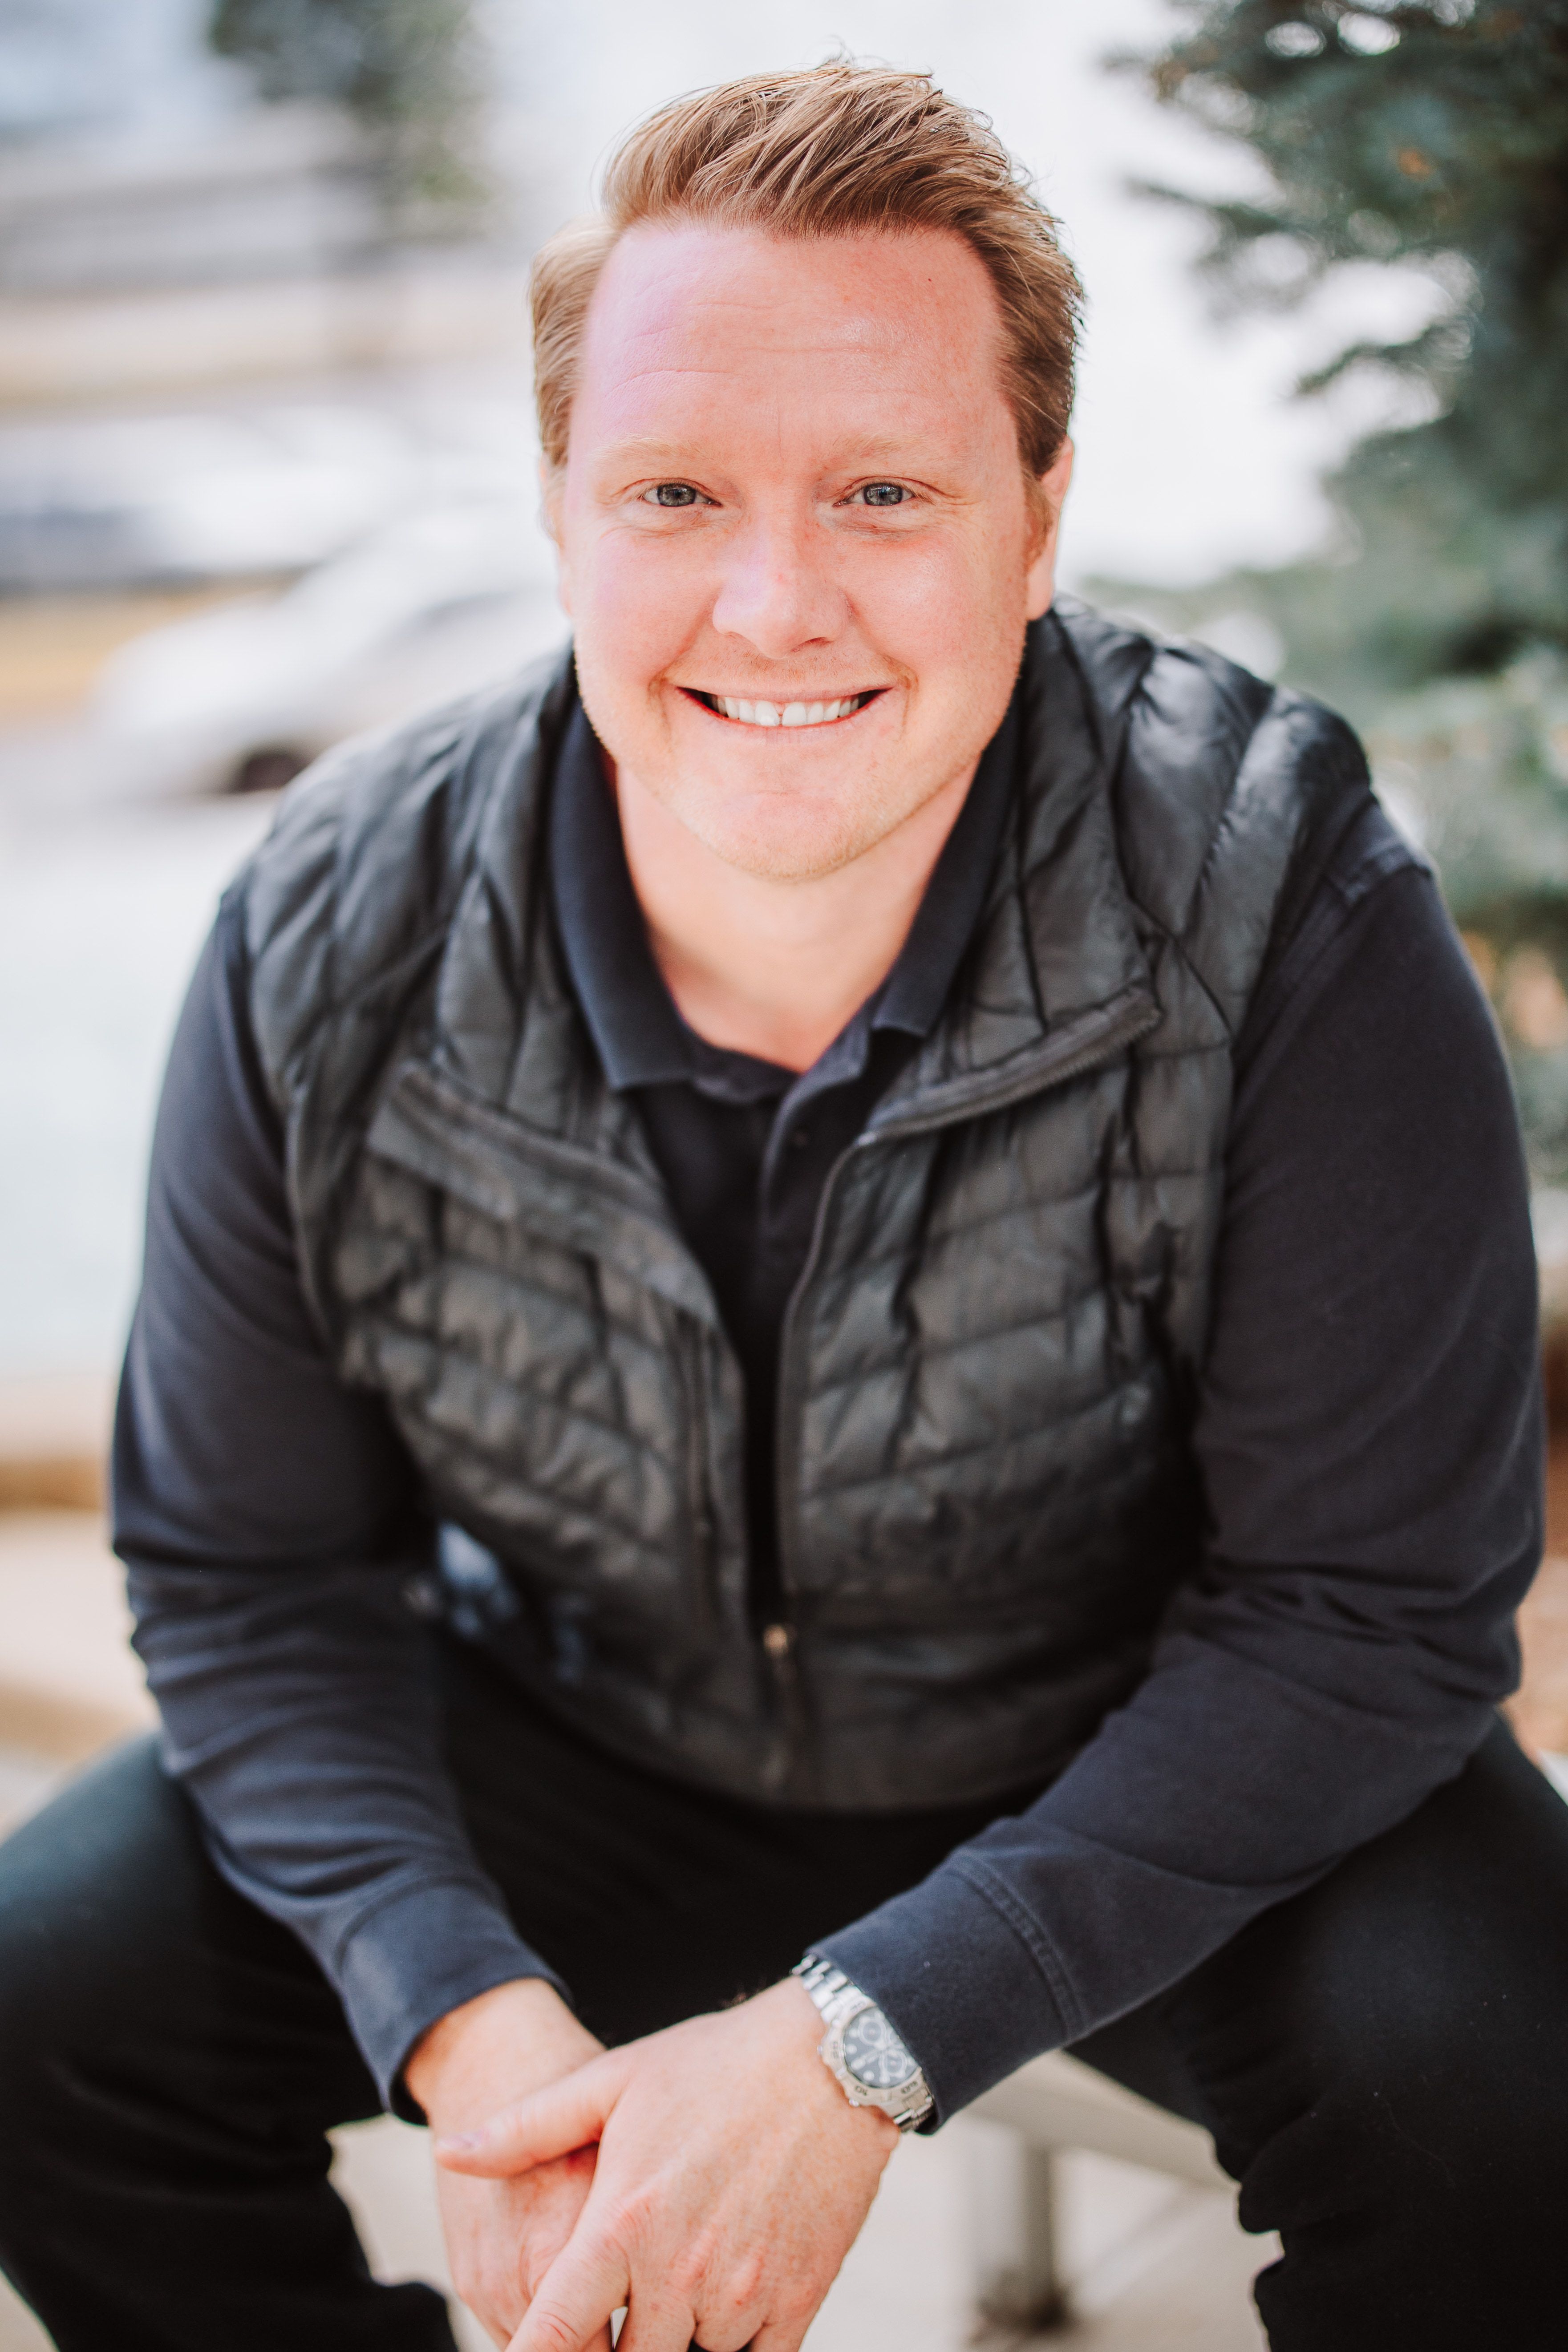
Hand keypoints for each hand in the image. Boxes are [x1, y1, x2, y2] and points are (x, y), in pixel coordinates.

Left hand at [434, 1976, 898, 2351]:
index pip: (554, 2335)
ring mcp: (743, 2294)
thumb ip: (525, 2128)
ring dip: (671, 2345)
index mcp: (624, 2223)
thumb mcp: (613, 2079)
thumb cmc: (715, 2065)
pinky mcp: (798, 2301)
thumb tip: (448, 2154)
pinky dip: (729, 2348)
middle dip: (607, 2349)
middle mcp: (680, 2273)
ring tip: (666, 2299)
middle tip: (608, 2313)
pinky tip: (717, 2311)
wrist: (835, 2059)